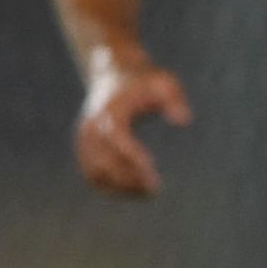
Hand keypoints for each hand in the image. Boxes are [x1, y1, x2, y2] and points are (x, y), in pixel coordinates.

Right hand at [74, 52, 191, 195]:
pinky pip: (92, 175)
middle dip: (128, 178)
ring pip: (96, 173)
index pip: (117, 136)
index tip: (151, 170)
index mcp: (110, 110)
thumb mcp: (164, 83)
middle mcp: (92, 127)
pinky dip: (110, 187)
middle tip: (155, 189)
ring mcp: (84, 139)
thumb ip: (174, 99)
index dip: (131, 155)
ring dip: (119, 187)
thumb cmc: (144, 82)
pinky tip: (133, 191)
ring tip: (147, 193)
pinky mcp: (84, 149)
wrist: (112, 74)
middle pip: (104, 160)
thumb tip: (182, 121)